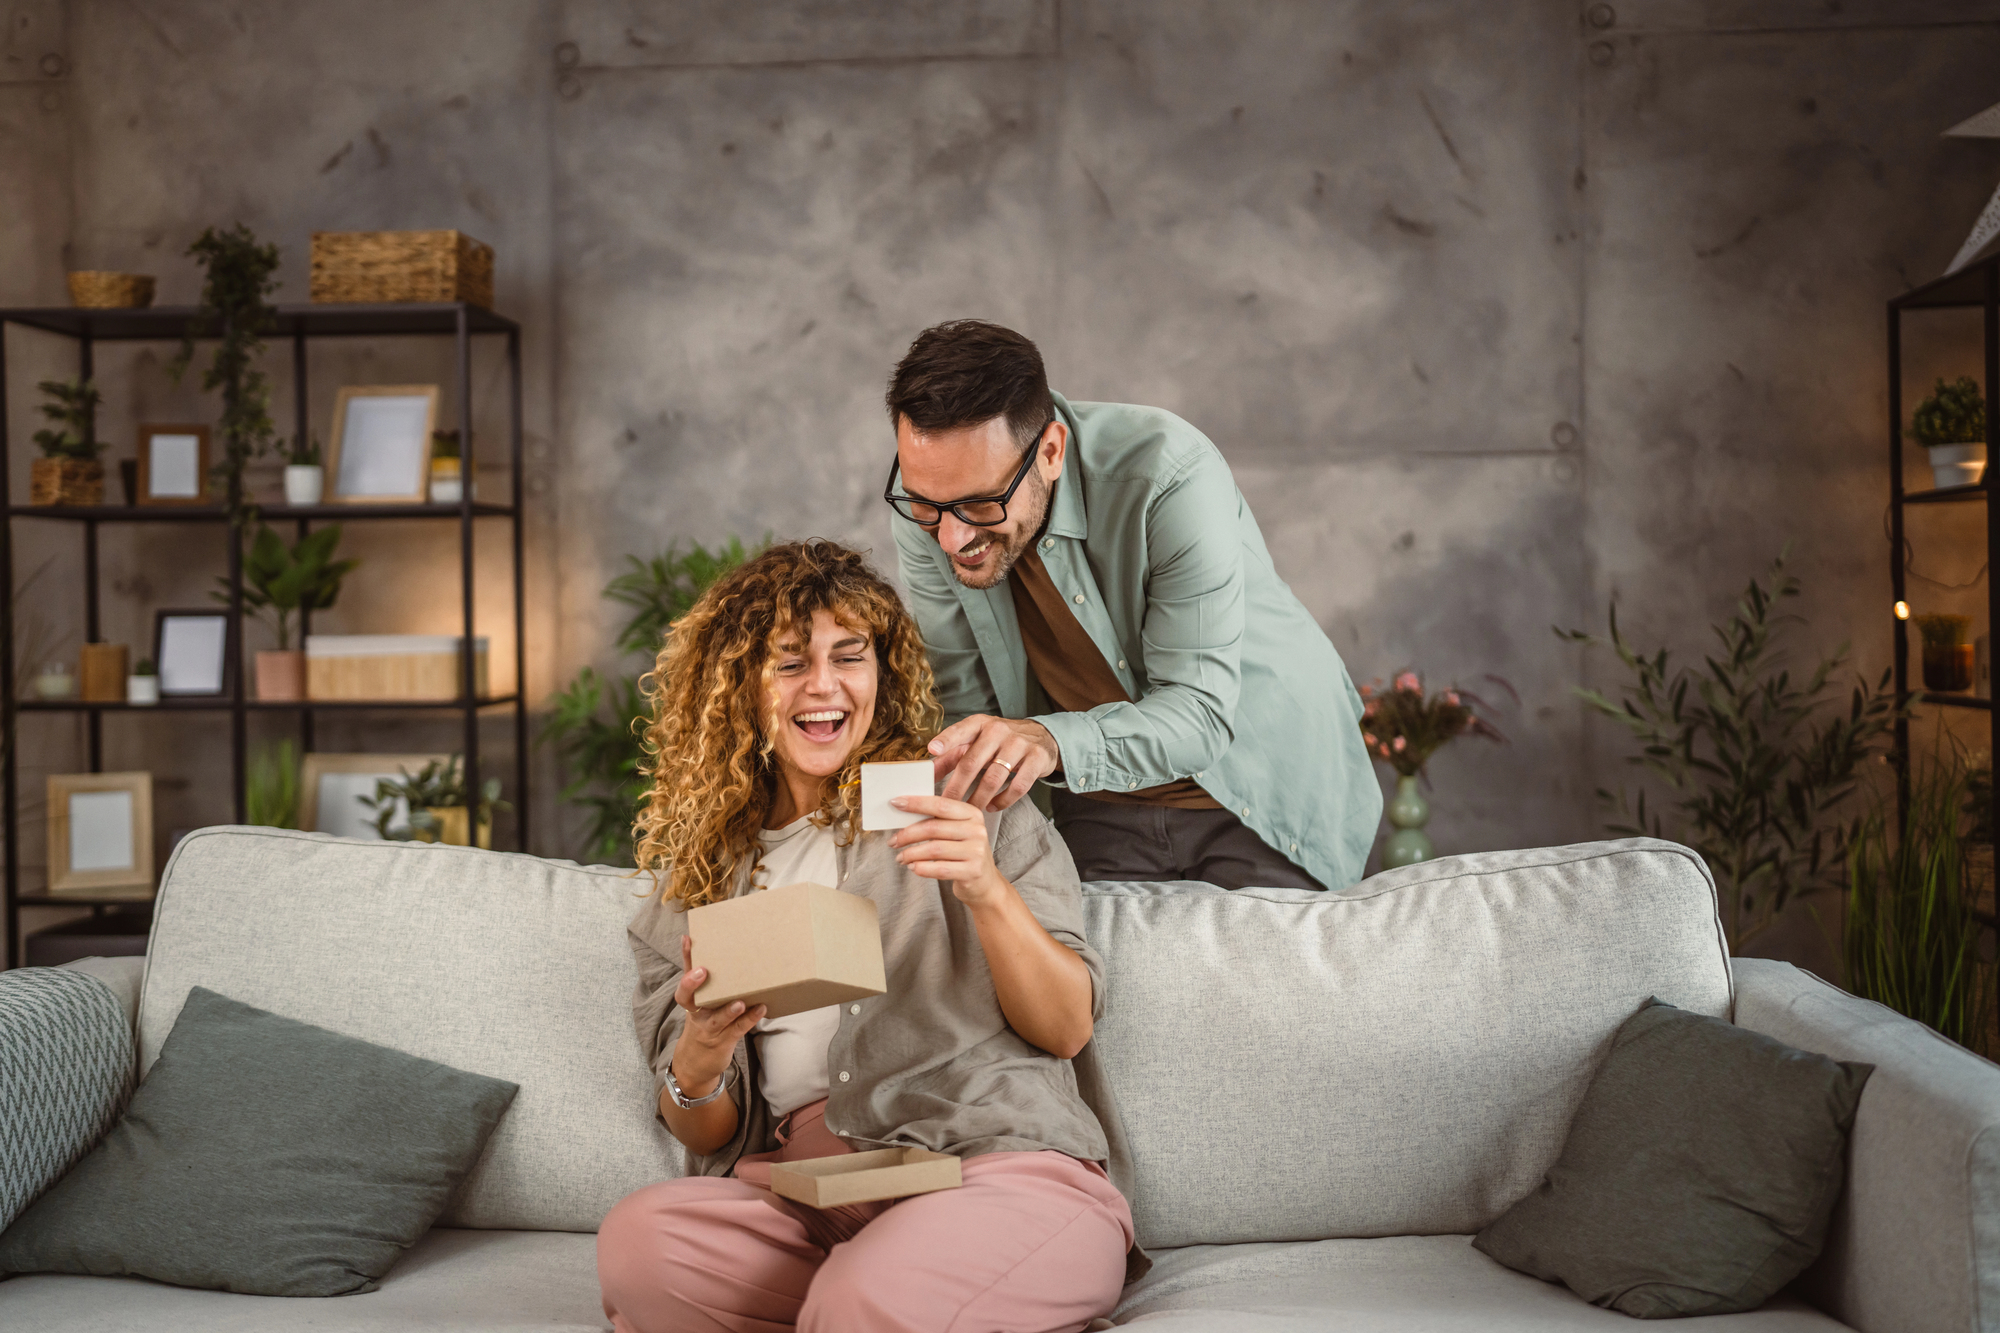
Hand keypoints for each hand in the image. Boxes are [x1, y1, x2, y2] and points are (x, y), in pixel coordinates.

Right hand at [670, 934, 763, 1097]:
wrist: (697, 1062)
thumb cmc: (706, 1022)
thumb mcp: (703, 1003)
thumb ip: (714, 982)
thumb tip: (732, 950)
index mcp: (691, 1000)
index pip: (684, 973)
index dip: (685, 958)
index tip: (687, 938)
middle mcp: (697, 1013)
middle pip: (688, 998)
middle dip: (692, 983)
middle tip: (702, 970)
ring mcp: (710, 1027)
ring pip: (717, 1017)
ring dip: (728, 1009)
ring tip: (739, 1002)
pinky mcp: (724, 1039)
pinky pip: (738, 1028)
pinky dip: (750, 1019)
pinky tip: (762, 1008)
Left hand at [889, 793, 1007, 905]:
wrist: (985, 882)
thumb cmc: (964, 853)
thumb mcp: (957, 832)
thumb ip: (938, 821)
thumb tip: (904, 814)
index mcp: (972, 814)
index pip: (940, 805)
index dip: (916, 803)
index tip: (896, 803)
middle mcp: (977, 831)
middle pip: (933, 828)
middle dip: (907, 834)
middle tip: (893, 841)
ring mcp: (976, 852)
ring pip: (933, 849)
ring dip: (911, 854)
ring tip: (901, 857)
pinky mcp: (972, 872)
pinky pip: (939, 869)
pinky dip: (921, 868)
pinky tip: (914, 867)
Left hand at [929, 714, 1058, 810]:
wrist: (1041, 736)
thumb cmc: (1000, 741)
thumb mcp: (976, 741)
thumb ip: (951, 756)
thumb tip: (928, 773)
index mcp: (980, 724)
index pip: (960, 730)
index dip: (946, 740)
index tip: (932, 749)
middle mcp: (999, 730)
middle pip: (972, 762)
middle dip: (957, 787)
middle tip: (946, 804)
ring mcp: (1019, 744)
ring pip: (994, 778)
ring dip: (979, 798)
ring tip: (970, 811)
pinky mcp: (1036, 759)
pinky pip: (1018, 786)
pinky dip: (1004, 800)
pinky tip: (993, 806)